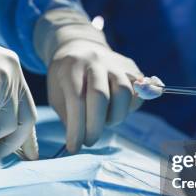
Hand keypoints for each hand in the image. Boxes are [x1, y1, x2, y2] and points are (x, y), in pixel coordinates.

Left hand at [34, 9, 142, 152]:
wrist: (79, 48)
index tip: (75, 147)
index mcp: (71, 67)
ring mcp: (115, 62)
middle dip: (96, 126)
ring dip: (115, 116)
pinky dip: (129, 107)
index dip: (77, 127)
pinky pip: (138, 91)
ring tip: (104, 122)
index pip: (76, 100)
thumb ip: (69, 116)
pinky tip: (117, 111)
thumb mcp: (57, 95)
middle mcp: (95, 61)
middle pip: (101, 96)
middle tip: (90, 141)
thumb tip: (81, 139)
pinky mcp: (131, 67)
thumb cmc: (65, 78)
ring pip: (124, 92)